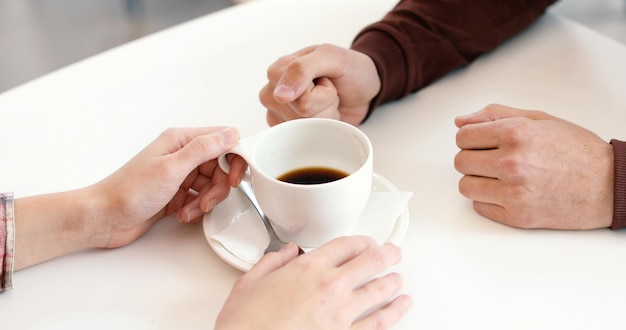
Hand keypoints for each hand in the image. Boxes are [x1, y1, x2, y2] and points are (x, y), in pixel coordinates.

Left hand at [15, 127, 245, 268]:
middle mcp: (182, 155)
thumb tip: (231, 133)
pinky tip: (182, 214)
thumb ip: (204, 149)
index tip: (234, 178)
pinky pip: (201, 198)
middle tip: (207, 200)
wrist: (105, 218)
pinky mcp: (177, 193)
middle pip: (220, 166)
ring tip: (191, 210)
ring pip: (212, 184)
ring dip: (206, 200)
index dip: (234, 159)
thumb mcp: (172, 168)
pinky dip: (196, 208)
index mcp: (181, 140)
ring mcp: (180, 175)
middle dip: (219, 186)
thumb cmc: (129, 191)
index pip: (223, 140)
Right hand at [215, 236, 411, 329]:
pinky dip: (394, 312)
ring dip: (393, 281)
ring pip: (380, 290)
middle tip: (393, 253)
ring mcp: (341, 314)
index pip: (345, 245)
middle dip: (387, 255)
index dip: (361, 241)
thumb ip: (271, 263)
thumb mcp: (249, 284)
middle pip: (370, 262)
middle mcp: (329, 287)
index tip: (367, 242)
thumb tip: (284, 253)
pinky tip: (401, 306)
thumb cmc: (246, 324)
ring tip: (398, 279)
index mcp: (307, 268)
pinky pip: (378, 323)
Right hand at [259, 44, 380, 125]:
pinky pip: (305, 137)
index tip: (324, 79)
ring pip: (305, 128)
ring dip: (326, 115)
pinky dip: (322, 127)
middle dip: (324, 104)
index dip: (321, 91)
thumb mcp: (331, 57)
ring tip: (327, 101)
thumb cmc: (348, 69)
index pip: (298, 97)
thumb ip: (302, 69)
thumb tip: (279, 95)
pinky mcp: (289, 130)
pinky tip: (322, 114)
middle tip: (328, 91)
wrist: (363, 88)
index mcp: (277, 71)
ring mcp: (279, 114)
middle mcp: (272, 93)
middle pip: (302, 114)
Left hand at [454, 104, 613, 229]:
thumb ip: (495, 115)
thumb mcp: (538, 119)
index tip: (481, 143)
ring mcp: (514, 192)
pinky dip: (488, 200)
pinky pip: (479, 207)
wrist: (609, 184)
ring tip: (499, 176)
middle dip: (473, 159)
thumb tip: (460, 121)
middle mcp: (512, 162)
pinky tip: (508, 192)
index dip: (470, 139)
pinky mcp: (517, 216)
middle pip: (461, 162)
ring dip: (477, 180)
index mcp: (516, 133)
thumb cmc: (576, 150)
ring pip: (465, 186)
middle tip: (493, 160)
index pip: (463, 137)